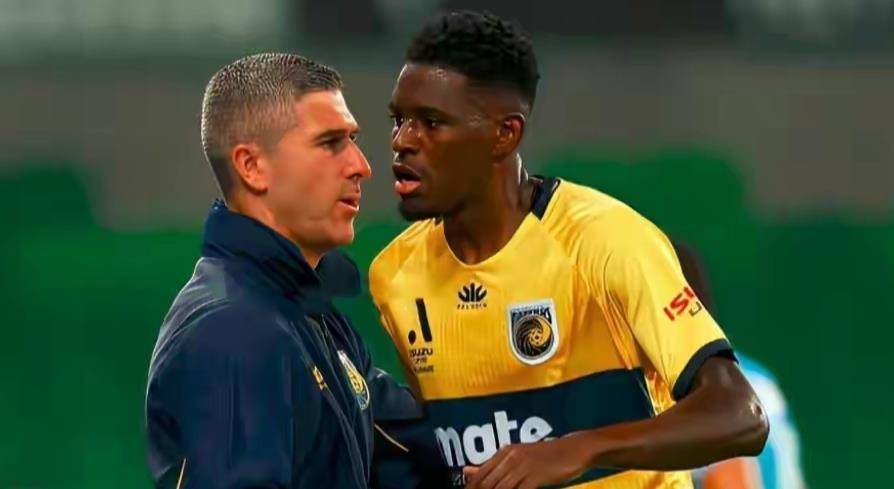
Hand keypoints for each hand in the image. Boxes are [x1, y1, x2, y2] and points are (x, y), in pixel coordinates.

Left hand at [463, 436, 591, 488]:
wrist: (574, 449)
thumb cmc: (546, 457)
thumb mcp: (518, 458)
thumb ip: (493, 465)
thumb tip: (466, 471)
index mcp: (504, 452)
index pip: (480, 475)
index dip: (472, 488)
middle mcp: (511, 456)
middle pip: (488, 484)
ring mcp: (523, 465)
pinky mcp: (536, 475)